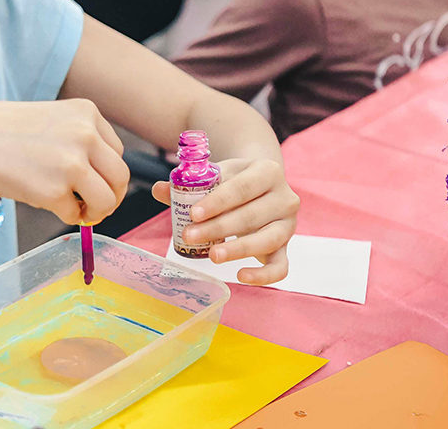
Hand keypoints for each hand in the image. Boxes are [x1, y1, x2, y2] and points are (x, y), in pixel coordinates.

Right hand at [0, 99, 129, 224]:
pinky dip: (65, 216)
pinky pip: (75, 214)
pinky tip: (47, 204)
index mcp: (87, 112)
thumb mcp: (51, 120)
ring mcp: (72, 163)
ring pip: (108, 200)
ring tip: (77, 211)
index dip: (106, 173)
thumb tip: (104, 182)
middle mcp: (86, 134)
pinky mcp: (55, 191)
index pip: (117, 151)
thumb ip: (80, 141)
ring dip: (96, 211)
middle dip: (111, 196)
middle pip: (121, 176)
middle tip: (94, 206)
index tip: (92, 183)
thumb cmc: (2, 132)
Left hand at [153, 156, 297, 283]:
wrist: (262, 187)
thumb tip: (159, 190)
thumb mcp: (216, 176)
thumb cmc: (235, 181)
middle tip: (189, 236)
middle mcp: (285, 198)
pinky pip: (280, 267)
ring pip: (267, 240)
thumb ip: (189, 184)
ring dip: (237, 249)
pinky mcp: (286, 248)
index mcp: (268, 171)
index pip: (242, 188)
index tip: (193, 213)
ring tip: (212, 255)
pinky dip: (263, 275)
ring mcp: (288, 225)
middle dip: (218, 228)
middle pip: (251, 215)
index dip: (217, 201)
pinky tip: (241, 276)